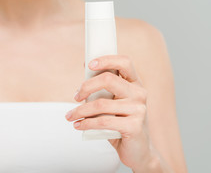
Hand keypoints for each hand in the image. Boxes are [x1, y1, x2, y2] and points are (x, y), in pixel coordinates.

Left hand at [65, 55, 158, 171]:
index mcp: (135, 84)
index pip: (124, 62)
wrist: (138, 151)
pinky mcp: (134, 126)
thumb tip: (85, 65)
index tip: (89, 64)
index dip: (106, 59)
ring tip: (71, 116)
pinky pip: (103, 121)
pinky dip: (86, 123)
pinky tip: (78, 125)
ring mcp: (139, 110)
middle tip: (75, 96)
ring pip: (101, 104)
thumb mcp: (113, 102)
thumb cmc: (121, 123)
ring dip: (80, 110)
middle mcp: (139, 94)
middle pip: (108, 79)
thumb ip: (103, 87)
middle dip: (86, 86)